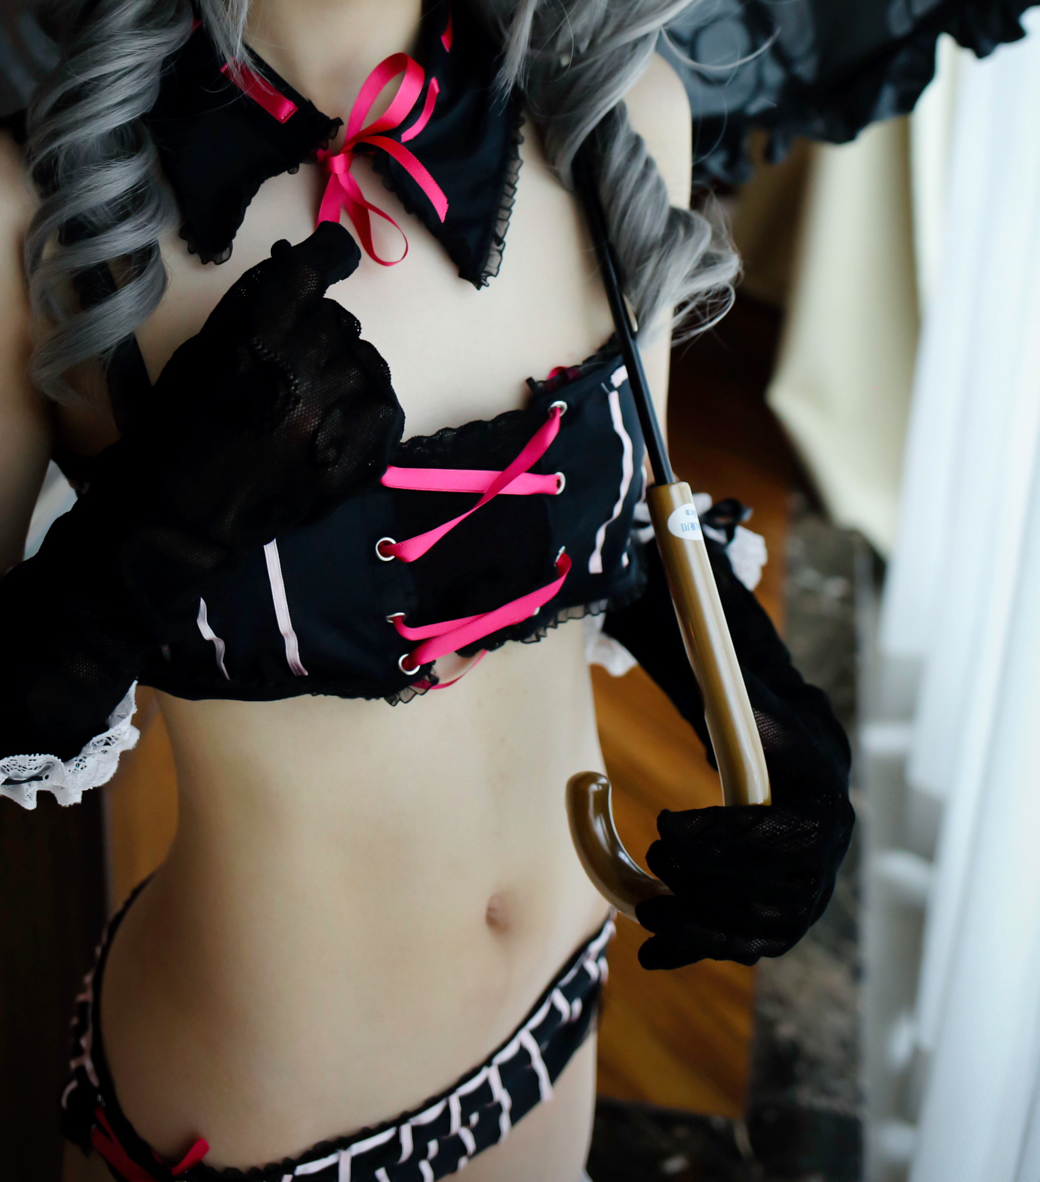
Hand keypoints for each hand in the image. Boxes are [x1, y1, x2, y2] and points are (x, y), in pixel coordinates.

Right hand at [102, 221, 404, 574]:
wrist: (185, 513)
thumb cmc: (182, 426)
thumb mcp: (202, 348)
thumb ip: (251, 307)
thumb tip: (294, 267)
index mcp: (261, 335)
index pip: (316, 267)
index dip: (328, 255)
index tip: (331, 257)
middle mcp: (308, 367)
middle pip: (338, 319)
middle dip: (317, 333)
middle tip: (288, 368)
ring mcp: (339, 415)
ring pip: (366, 361)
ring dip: (341, 372)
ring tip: (306, 405)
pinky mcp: (361, 456)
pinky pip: (384, 407)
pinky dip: (362, 410)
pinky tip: (330, 427)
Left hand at [601, 509, 853, 968]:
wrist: (738, 681)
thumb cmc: (703, 642)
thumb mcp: (694, 619)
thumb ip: (687, 593)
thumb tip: (663, 525)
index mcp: (813, 751)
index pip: (804, 819)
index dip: (738, 839)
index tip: (665, 831)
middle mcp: (825, 808)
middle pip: (798, 879)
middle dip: (722, 886)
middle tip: (653, 872)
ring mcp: (810, 854)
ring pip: (779, 917)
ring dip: (713, 925)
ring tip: (649, 914)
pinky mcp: (781, 884)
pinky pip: (758, 934)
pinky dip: (707, 945)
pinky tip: (652, 950)